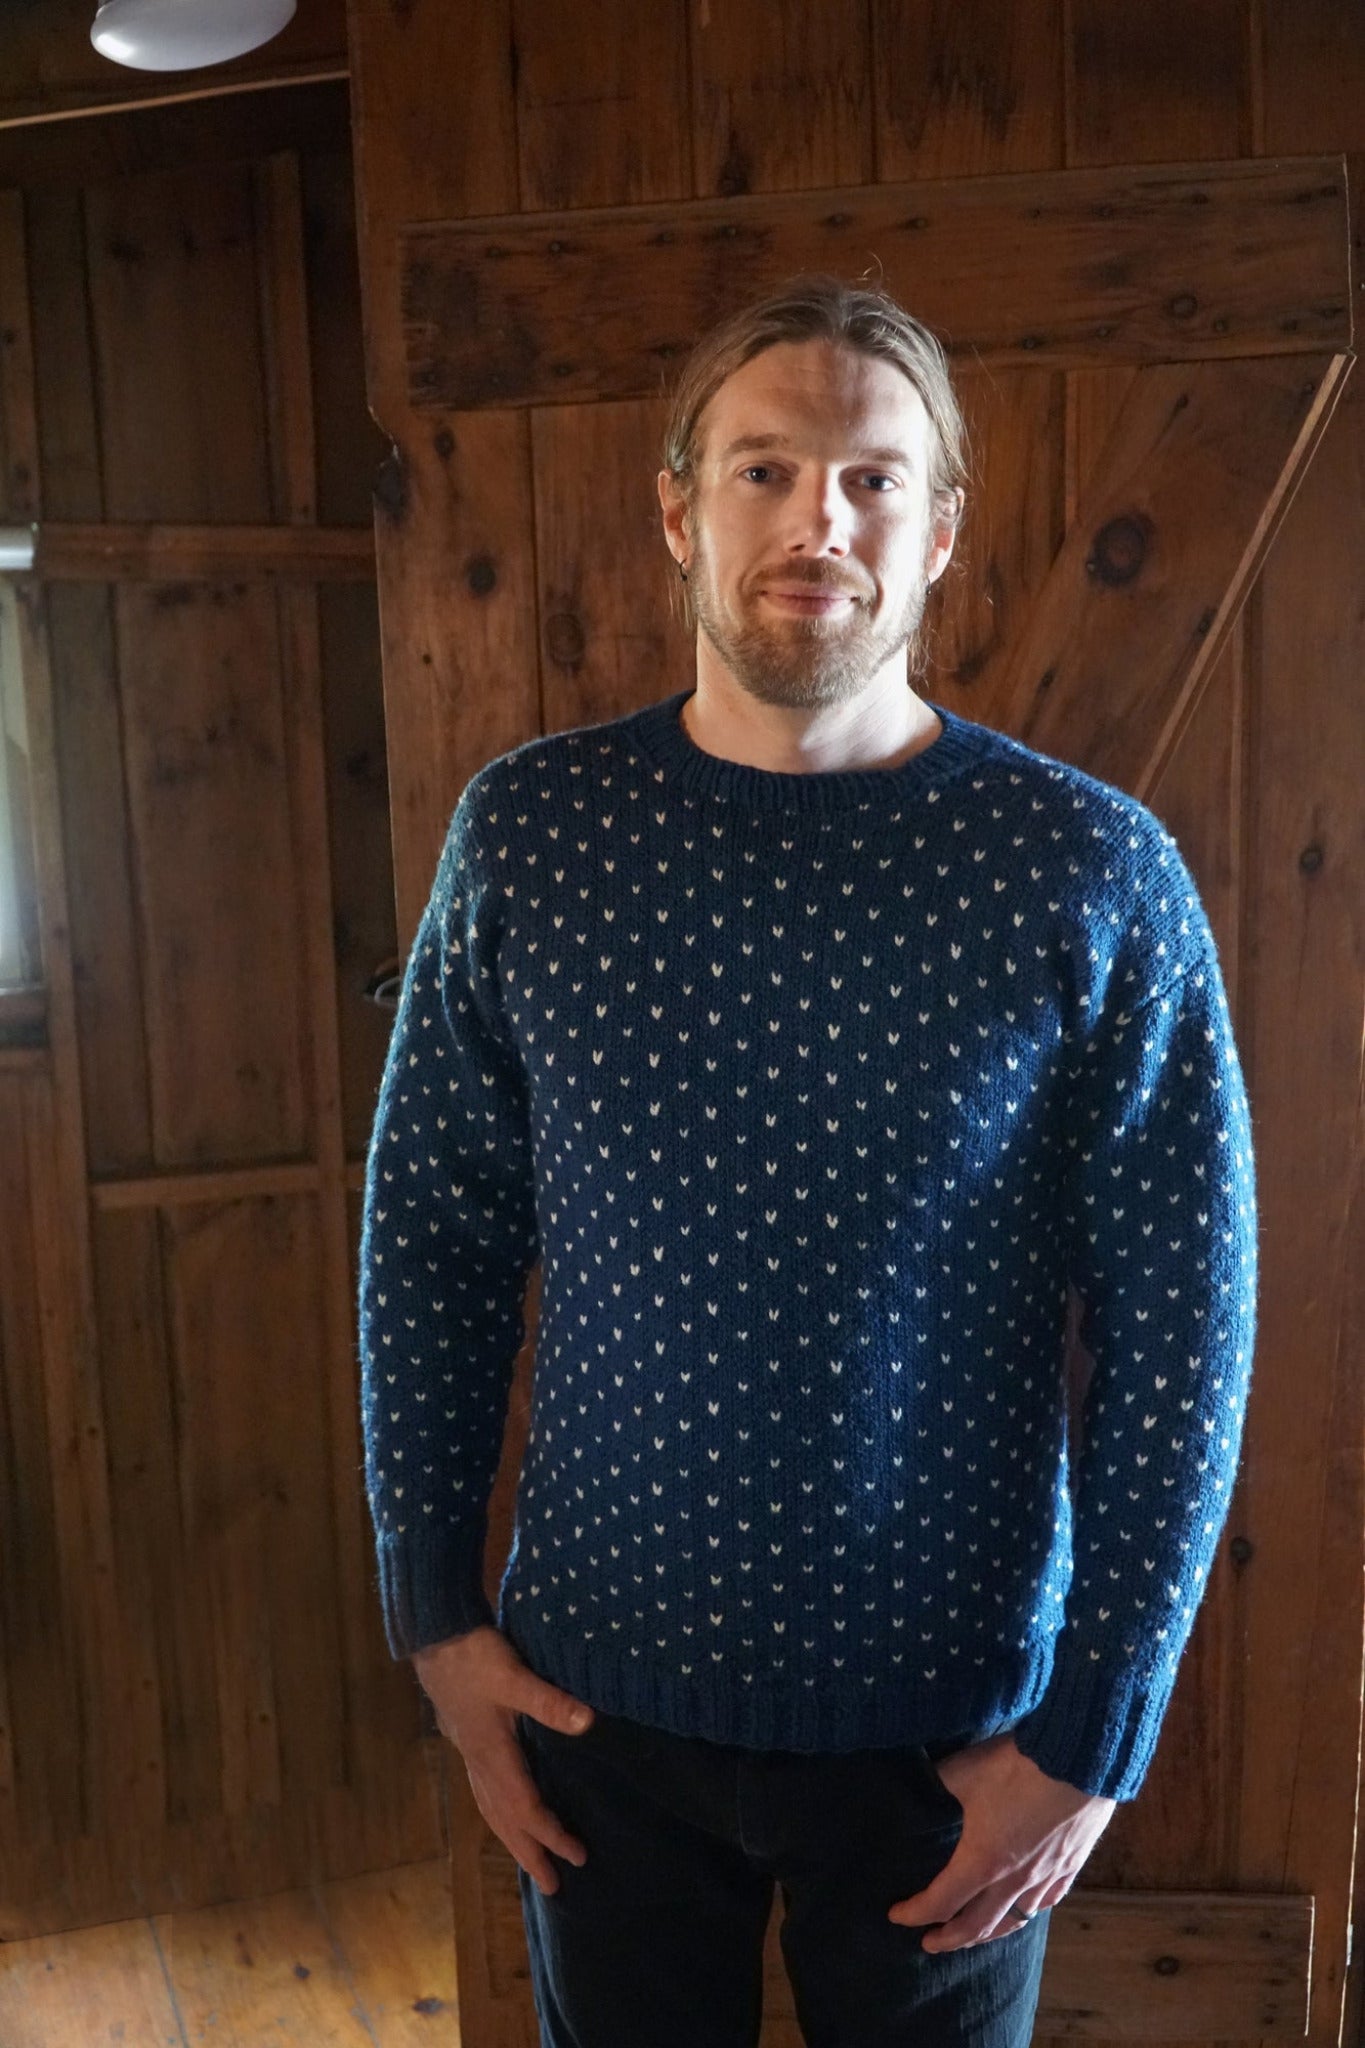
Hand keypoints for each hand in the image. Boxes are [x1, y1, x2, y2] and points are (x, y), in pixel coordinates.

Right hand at [411, 1624, 596, 1895]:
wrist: (434, 1638)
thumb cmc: (475, 1658)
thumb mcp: (514, 1676)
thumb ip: (549, 1702)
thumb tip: (588, 1723)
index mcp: (493, 1755)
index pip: (526, 1808)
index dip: (551, 1835)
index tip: (576, 1857)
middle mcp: (480, 1763)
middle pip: (506, 1820)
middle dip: (530, 1853)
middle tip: (552, 1887)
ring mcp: (470, 1753)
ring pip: (492, 1809)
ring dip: (512, 1838)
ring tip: (529, 1861)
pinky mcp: (468, 1740)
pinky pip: (484, 1792)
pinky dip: (498, 1813)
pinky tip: (504, 1810)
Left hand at [888, 1732, 1115, 1948]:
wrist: (1079, 1758)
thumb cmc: (1017, 1766)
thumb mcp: (963, 1770)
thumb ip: (935, 1783)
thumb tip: (917, 1784)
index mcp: (982, 1861)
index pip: (941, 1901)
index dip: (915, 1912)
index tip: (896, 1915)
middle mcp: (1015, 1880)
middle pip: (977, 1926)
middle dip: (949, 1939)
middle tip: (929, 1943)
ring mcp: (1046, 1876)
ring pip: (1015, 1920)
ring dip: (989, 1932)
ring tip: (974, 1934)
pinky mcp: (1070, 1865)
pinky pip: (1047, 1901)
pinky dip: (1029, 1911)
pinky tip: (1025, 1908)